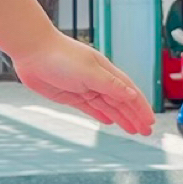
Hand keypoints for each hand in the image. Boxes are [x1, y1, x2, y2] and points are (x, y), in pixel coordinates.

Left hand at [11, 35, 154, 135]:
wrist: (32, 50)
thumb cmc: (60, 56)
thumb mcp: (89, 72)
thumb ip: (111, 85)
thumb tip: (132, 95)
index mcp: (106, 72)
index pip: (129, 93)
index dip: (141, 108)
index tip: (150, 122)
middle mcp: (97, 80)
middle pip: (121, 102)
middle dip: (134, 116)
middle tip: (146, 132)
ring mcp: (84, 88)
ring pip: (108, 107)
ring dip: (122, 118)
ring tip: (133, 130)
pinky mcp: (70, 95)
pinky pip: (91, 108)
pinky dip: (102, 115)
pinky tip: (109, 122)